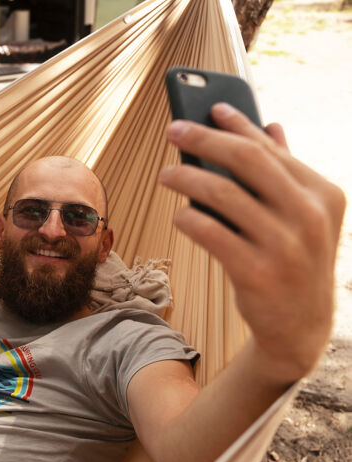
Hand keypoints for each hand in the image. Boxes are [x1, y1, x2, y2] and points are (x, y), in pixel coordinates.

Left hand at [159, 102, 345, 383]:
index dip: (236, 124)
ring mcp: (285, 245)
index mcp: (322, 193)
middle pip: (245, 161)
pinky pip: (211, 233)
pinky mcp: (257, 272)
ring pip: (222, 194)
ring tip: (165, 175)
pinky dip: (189, 219)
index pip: (270, 148)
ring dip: (186, 178)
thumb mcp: (304, 215)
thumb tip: (272, 125)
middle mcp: (309, 215)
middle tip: (173, 131)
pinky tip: (178, 215)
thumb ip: (286, 172)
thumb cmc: (295, 260)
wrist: (301, 326)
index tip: (207, 109)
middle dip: (204, 140)